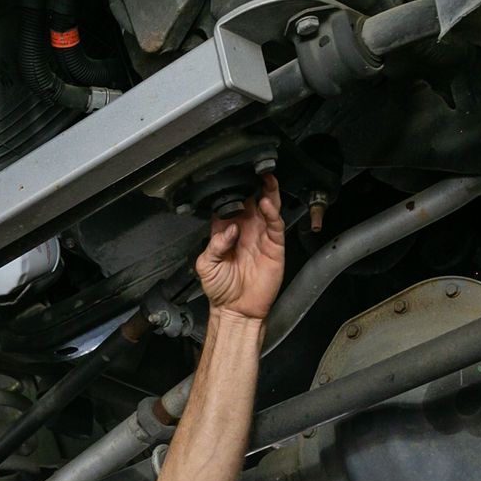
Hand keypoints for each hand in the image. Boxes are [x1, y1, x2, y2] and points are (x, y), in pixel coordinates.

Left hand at [195, 173, 285, 321]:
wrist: (236, 309)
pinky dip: (273, 213)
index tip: (233, 178)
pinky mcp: (274, 246)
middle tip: (255, 171)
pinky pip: (275, 225)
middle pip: (252, 201)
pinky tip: (267, 204)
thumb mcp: (206, 265)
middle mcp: (245, 230)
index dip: (232, 192)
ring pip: (267, 208)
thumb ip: (214, 244)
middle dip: (255, 186)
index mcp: (226, 232)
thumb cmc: (220, 289)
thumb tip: (229, 229)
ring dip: (268, 193)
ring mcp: (261, 237)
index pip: (230, 206)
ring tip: (267, 179)